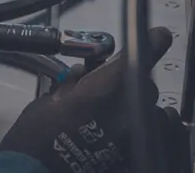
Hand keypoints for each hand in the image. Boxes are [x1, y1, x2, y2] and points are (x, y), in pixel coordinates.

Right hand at [0, 28, 174, 172]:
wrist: (35, 172)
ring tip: (113, 115)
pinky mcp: (134, 155)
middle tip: (107, 90)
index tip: (159, 36)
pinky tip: (121, 131)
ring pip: (150, 109)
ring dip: (136, 106)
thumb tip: (89, 71)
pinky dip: (139, 127)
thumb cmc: (37, 137)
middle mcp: (125, 112)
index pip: (141, 56)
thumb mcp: (52, 97)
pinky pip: (151, 133)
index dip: (154, 41)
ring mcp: (133, 136)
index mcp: (103, 90)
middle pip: (144, 83)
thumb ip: (77, 80)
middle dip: (130, 81)